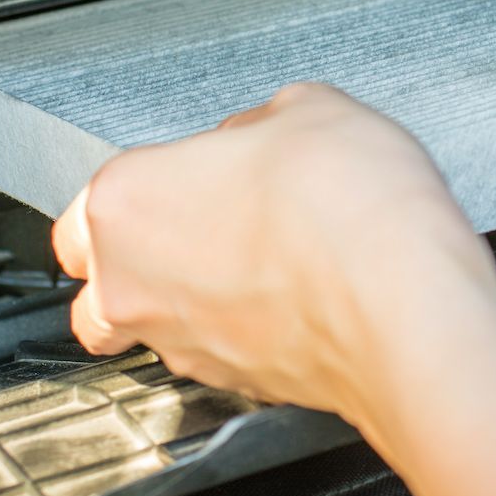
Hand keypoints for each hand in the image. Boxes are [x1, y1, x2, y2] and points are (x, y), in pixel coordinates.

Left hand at [50, 82, 495, 421]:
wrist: (408, 310)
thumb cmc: (351, 213)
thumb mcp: (310, 109)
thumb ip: (259, 124)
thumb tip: (259, 139)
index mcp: (128, 201)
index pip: (86, 206)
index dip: (144, 186)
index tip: (190, 173)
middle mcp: (133, 284)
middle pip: (99, 283)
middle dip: (138, 260)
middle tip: (204, 225)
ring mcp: (183, 344)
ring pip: (153, 328)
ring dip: (190, 300)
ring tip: (259, 263)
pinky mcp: (236, 385)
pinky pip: (218, 354)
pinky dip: (243, 331)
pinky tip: (296, 298)